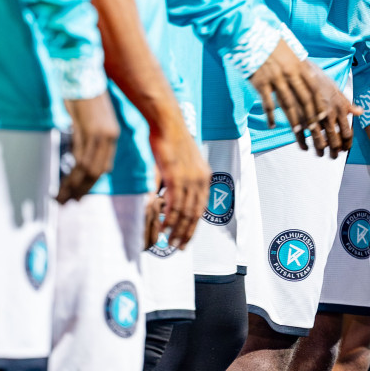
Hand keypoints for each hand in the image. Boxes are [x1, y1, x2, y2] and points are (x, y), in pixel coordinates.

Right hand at [58, 94, 118, 202]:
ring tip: (60, 197)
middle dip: (81, 190)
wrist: (82, 74)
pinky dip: (70, 172)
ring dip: (72, 186)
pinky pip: (78, 156)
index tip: (79, 195)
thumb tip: (84, 159)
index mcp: (112, 136)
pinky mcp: (85, 128)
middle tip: (67, 202)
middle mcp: (109, 137)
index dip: (91, 184)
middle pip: (96, 172)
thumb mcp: (94, 120)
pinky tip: (62, 181)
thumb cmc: (85, 97)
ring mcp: (98, 133)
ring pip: (86, 168)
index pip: (104, 168)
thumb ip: (92, 139)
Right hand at [147, 117, 207, 248]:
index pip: (201, 207)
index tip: (187, 238)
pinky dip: (169, 218)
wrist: (168, 123)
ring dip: (177, 230)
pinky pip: (174, 203)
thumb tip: (169, 196)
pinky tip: (164, 228)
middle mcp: (201, 179)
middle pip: (195, 214)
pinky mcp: (176, 176)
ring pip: (185, 212)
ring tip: (170, 243)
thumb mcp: (182, 162)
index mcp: (205, 175)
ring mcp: (189, 178)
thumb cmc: (171, 140)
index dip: (194, 225)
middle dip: (187, 233)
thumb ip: (180, 180)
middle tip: (179, 247)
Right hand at [250, 41, 334, 152]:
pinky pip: (267, 103)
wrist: (251, 36)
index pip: (313, 88)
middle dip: (310, 116)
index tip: (323, 116)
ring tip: (297, 132)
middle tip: (314, 130)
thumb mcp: (291, 53)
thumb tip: (312, 79)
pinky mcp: (260, 83)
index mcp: (299, 65)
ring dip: (293, 120)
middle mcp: (289, 73)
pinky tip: (272, 125)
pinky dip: (270, 116)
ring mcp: (275, 78)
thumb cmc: (273, 45)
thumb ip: (300, 67)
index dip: (319, 103)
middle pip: (303, 99)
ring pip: (287, 104)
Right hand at [305, 63, 358, 157]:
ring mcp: (314, 116)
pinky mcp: (298, 116)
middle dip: (334, 152)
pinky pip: (301, 136)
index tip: (344, 150)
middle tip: (333, 156)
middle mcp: (329, 114)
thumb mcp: (337, 90)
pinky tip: (305, 148)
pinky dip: (303, 144)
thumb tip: (360, 112)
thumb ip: (348, 104)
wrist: (301, 69)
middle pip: (334, 140)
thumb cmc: (320, 80)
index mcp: (340, 108)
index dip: (346, 145)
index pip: (347, 133)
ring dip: (320, 150)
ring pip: (319, 141)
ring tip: (320, 154)